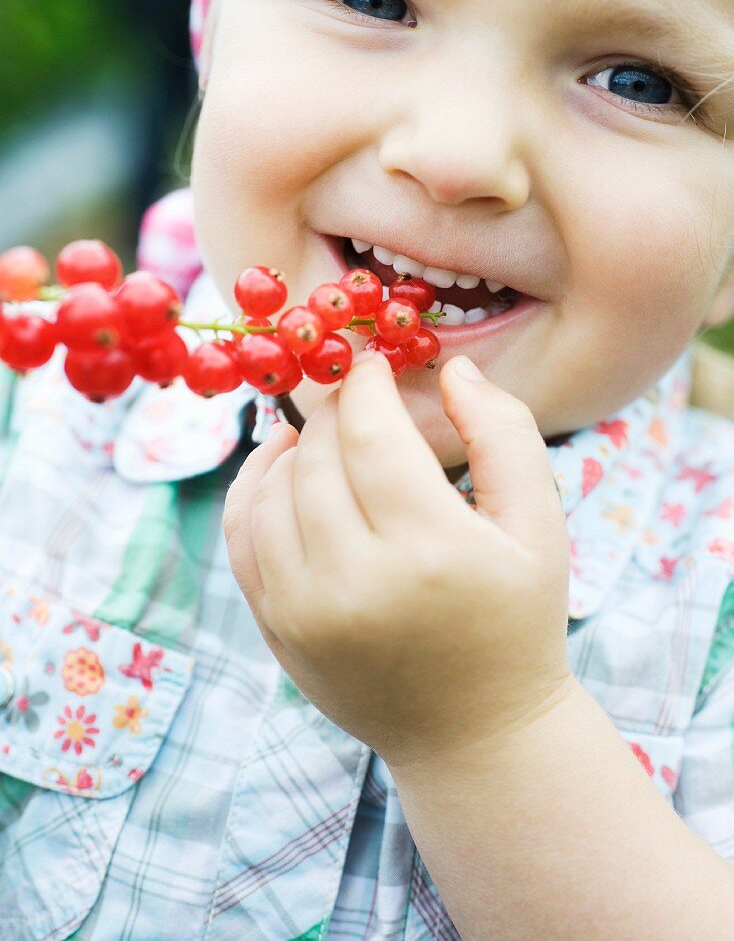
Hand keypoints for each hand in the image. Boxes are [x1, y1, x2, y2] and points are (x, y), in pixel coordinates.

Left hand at [223, 351, 572, 767]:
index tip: (374, 363)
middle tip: (356, 394)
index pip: (371, 434)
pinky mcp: (277, 630)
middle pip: (318, 456)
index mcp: (429, 551)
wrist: (475, 734)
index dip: (366, 384)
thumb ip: (506, 433)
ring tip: (328, 432)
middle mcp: (354, 583)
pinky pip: (243, 535)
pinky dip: (255, 488)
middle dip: (335, 409)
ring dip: (295, 446)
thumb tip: (452, 368)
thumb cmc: (517, 621)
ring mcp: (304, 612)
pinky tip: (283, 467)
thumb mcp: (540, 525)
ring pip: (271, 490)